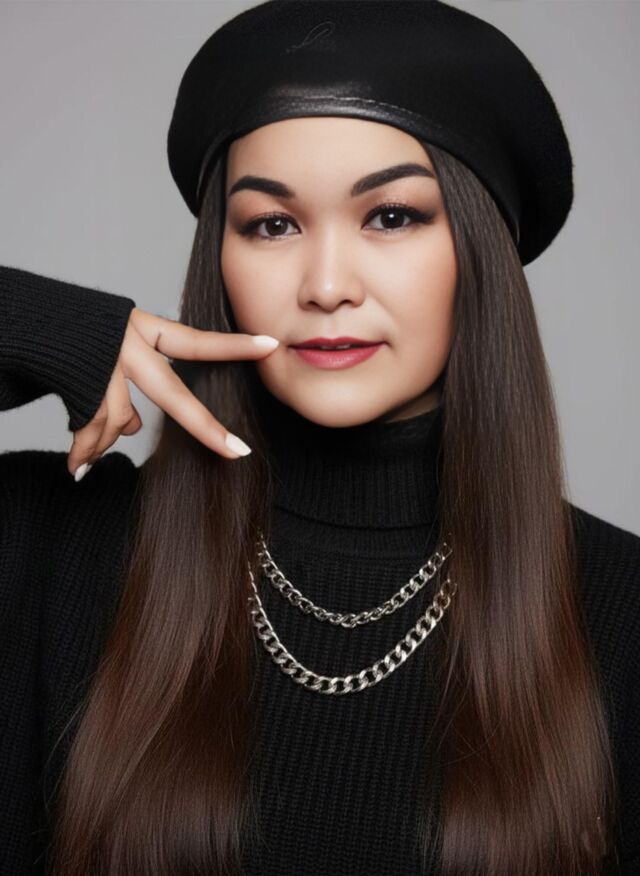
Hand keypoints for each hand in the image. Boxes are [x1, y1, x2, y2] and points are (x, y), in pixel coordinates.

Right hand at [67, 307, 279, 479]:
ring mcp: (105, 365)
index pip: (196, 340)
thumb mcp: (115, 347)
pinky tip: (78, 467)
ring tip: (84, 464)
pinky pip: (93, 428)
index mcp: (143, 330)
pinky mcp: (80, 384)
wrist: (24, 321)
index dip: (234, 346)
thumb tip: (135, 430)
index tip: (272, 345)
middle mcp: (128, 345)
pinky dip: (84, 450)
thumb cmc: (76, 336)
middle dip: (205, 428)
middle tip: (237, 453)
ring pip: (121, 421)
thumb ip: (134, 384)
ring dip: (102, 444)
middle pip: (172, 395)